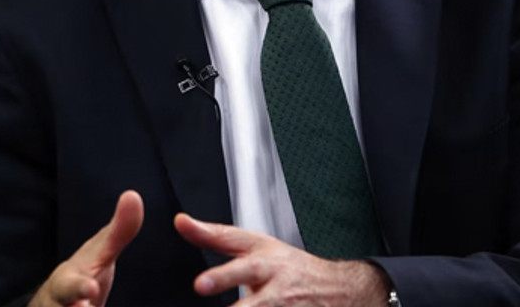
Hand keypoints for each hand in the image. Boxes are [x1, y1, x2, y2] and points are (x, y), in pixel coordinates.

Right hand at [28, 190, 143, 306]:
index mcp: (66, 283)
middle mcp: (60, 305)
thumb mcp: (100, 253)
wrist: (58, 304)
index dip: (79, 287)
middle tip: (86, 304)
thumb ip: (119, 231)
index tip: (90, 288)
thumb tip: (134, 195)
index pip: (68, 285)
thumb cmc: (82, 273)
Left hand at [174, 213, 388, 305]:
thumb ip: (214, 236)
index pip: (241, 269)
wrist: (338, 289)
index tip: (199, 285)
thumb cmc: (288, 266)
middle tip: (221, 305)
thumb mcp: (253, 244)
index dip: (220, 278)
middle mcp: (277, 294)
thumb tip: (180, 222)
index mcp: (264, 266)